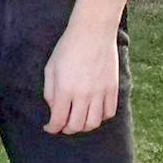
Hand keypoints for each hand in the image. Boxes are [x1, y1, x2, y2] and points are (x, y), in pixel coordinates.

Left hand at [42, 18, 119, 134]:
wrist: (93, 32)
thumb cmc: (68, 48)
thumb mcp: (51, 68)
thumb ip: (50, 91)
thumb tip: (54, 109)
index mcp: (66, 89)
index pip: (59, 120)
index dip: (52, 128)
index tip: (49, 128)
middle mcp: (84, 94)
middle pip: (77, 125)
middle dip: (67, 129)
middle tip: (62, 125)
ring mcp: (101, 92)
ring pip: (94, 123)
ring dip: (84, 126)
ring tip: (78, 121)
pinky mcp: (113, 88)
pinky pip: (109, 112)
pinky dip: (101, 118)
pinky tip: (93, 112)